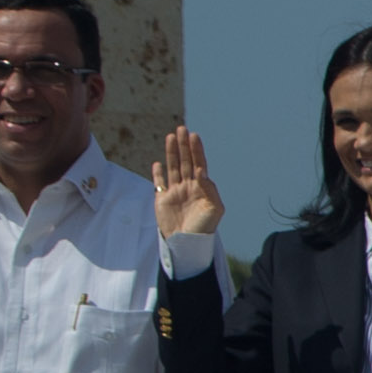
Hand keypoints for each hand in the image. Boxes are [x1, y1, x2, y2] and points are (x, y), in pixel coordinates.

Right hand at [151, 125, 223, 240]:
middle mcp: (188, 186)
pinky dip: (158, 173)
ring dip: (171, 153)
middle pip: (185, 162)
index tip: (194, 136)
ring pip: (173, 168)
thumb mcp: (214, 210)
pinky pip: (159, 183)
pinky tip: (157, 163)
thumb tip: (202, 172)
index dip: (196, 150)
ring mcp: (175, 192)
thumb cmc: (204, 228)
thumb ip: (210, 190)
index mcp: (202, 188)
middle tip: (182, 129)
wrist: (186, 243)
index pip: (199, 164)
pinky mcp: (162, 200)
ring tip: (171, 137)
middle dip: (183, 146)